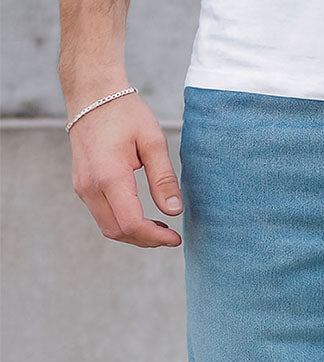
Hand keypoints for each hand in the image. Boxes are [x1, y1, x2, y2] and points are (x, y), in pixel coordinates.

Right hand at [67, 88, 182, 247]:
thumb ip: (164, 178)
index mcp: (109, 176)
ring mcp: (82, 187)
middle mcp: (90, 186)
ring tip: (159, 228)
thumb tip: (175, 211)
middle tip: (170, 236)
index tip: (176, 239)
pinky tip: (141, 217)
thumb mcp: (152, 141)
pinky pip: (102, 216)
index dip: (155, 238)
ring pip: (109, 228)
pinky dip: (123, 224)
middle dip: (146, 240)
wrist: (91, 93)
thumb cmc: (123, 112)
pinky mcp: (82, 186)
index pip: (132, 223)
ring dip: (135, 234)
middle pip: (119, 232)